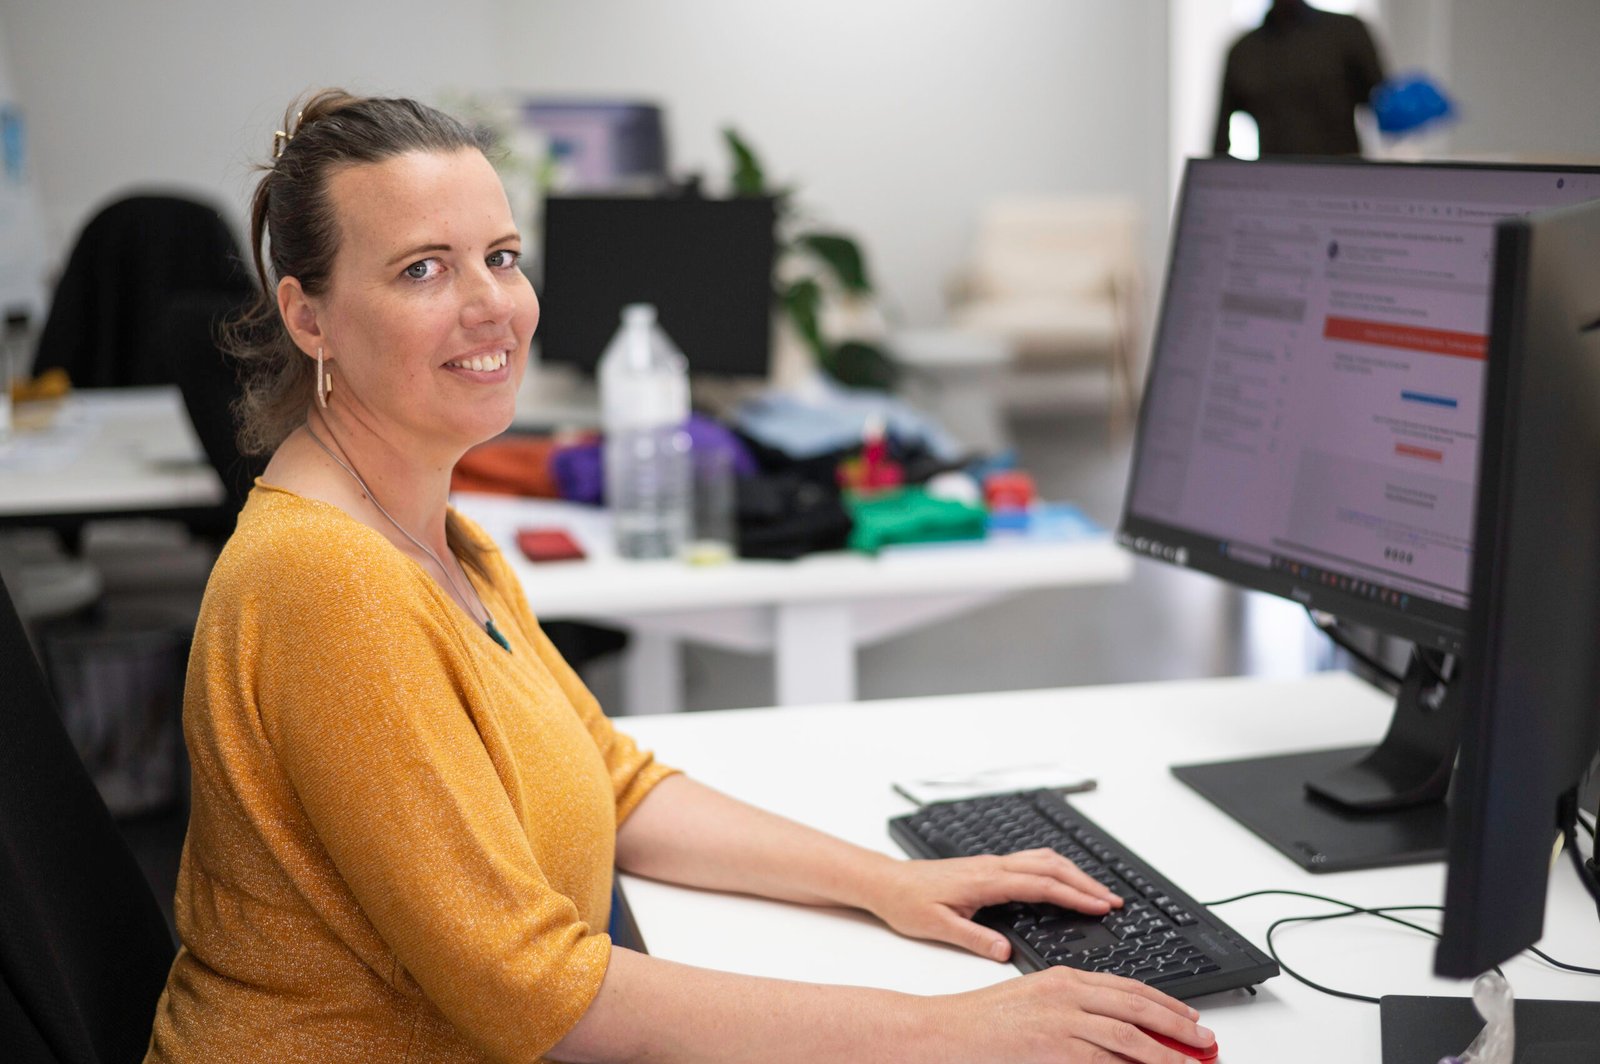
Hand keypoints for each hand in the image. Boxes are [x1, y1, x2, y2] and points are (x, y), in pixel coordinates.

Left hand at [866, 849, 1121, 960]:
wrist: (887, 882)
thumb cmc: (908, 903)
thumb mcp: (937, 928)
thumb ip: (974, 938)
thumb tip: (1005, 951)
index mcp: (985, 880)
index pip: (1041, 885)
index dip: (1074, 895)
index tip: (1101, 905)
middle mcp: (992, 866)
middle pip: (1051, 866)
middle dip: (1086, 881)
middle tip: (1114, 900)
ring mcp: (992, 863)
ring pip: (1044, 859)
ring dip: (1074, 872)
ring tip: (1099, 891)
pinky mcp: (989, 866)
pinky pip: (1032, 860)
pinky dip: (1057, 868)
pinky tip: (1065, 880)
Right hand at [931, 967, 1213, 1063]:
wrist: (942, 1031)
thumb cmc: (981, 1022)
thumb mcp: (1032, 1004)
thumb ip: (1072, 1011)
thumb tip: (1112, 1028)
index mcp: (1064, 978)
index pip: (1129, 987)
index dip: (1165, 1003)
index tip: (1189, 1018)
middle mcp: (1068, 994)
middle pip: (1138, 1008)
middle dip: (1177, 1026)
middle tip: (1205, 1041)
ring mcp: (1062, 1022)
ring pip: (1130, 1038)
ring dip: (1166, 1054)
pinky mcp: (1054, 1048)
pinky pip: (1105, 1062)